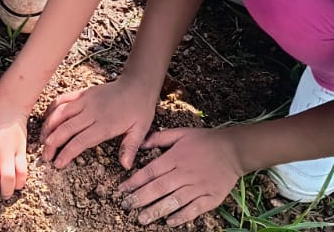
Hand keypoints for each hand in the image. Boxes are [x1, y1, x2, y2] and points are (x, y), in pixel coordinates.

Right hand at [41, 78, 156, 169]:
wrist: (136, 85)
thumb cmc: (139, 110)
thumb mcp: (140, 130)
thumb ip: (130, 147)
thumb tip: (125, 166)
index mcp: (105, 124)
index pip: (80, 141)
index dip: (66, 153)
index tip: (58, 164)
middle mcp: (91, 112)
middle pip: (66, 129)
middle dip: (52, 144)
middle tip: (45, 157)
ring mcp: (84, 100)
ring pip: (60, 113)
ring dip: (48, 127)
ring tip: (42, 140)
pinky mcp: (82, 93)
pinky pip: (62, 99)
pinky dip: (52, 109)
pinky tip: (47, 119)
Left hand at [118, 127, 244, 225]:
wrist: (233, 150)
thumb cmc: (204, 140)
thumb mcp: (180, 133)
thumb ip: (159, 138)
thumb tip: (141, 143)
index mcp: (175, 157)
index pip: (151, 171)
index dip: (135, 181)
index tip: (122, 189)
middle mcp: (185, 173)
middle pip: (159, 188)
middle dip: (140, 198)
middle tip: (126, 207)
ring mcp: (199, 187)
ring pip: (174, 201)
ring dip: (157, 211)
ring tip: (142, 219)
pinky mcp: (211, 197)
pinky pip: (194, 209)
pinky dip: (182, 216)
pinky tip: (170, 222)